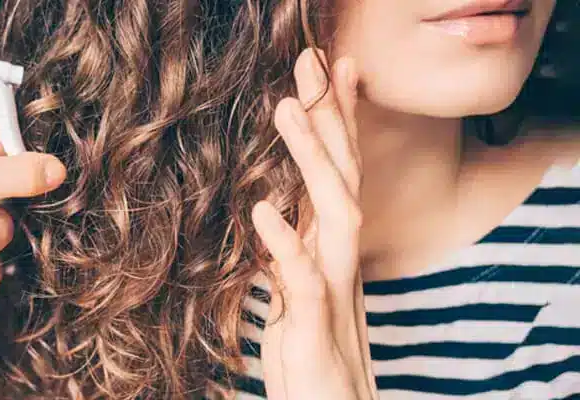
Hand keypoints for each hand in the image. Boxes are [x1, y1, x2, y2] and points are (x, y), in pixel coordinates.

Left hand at [252, 48, 377, 398]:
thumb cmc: (312, 361)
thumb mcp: (297, 298)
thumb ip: (291, 256)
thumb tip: (273, 219)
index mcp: (328, 253)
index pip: (337, 175)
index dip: (335, 122)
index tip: (328, 71)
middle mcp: (338, 264)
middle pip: (343, 177)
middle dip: (331, 117)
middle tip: (313, 60)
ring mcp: (334, 293)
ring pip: (335, 215)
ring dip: (313, 160)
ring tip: (286, 109)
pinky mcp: (316, 331)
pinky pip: (305, 281)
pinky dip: (285, 244)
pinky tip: (261, 210)